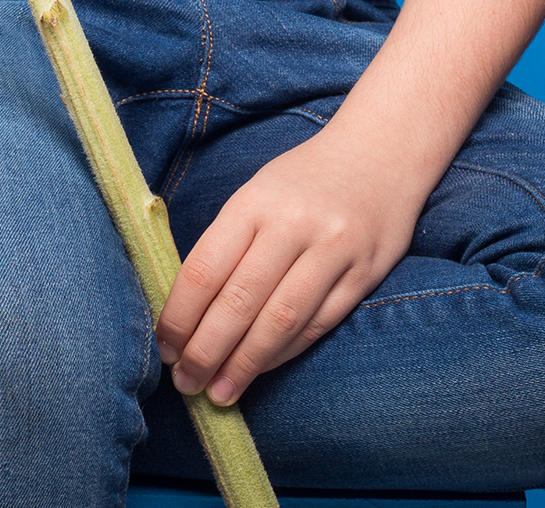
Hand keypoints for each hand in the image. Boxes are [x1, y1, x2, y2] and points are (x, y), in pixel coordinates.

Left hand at [156, 126, 422, 405]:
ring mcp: (333, 249)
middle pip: (241, 300)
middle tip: (185, 383)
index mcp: (255, 200)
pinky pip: (318, 324)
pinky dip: (285, 353)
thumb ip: (229, 243)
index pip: (206, 268)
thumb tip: (189, 311)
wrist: (380, 151)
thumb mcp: (258, 192)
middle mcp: (293, 224)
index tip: (164, 348)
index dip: (180, 315)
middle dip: (207, 350)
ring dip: (245, 364)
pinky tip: (262, 369)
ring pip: (281, 320)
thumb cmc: (304, 180)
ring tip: (220, 393)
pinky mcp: (364, 273)